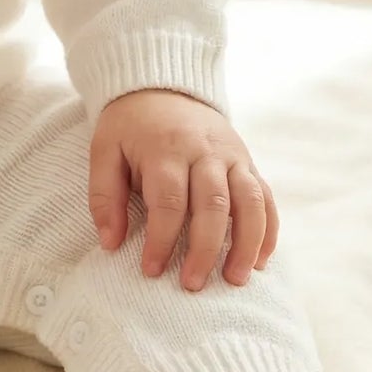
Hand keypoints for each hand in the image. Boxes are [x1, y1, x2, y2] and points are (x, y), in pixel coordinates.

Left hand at [87, 89, 278, 290]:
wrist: (162, 87)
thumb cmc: (130, 127)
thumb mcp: (104, 150)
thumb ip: (104, 196)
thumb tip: (111, 244)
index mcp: (166, 149)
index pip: (169, 201)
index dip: (161, 240)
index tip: (152, 270)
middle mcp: (205, 152)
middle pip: (212, 205)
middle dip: (204, 249)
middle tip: (192, 285)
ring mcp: (232, 156)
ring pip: (249, 201)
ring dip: (245, 243)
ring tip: (234, 280)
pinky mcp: (248, 161)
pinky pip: (265, 196)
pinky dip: (268, 230)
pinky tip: (260, 260)